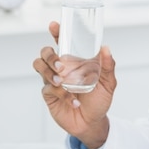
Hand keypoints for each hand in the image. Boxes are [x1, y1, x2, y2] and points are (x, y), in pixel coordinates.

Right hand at [33, 21, 116, 148]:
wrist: (92, 122)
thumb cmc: (99, 100)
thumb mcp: (109, 83)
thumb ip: (108, 66)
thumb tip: (105, 48)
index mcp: (76, 60)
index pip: (63, 42)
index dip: (57, 32)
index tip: (54, 25)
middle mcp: (62, 67)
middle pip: (46, 52)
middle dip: (49, 55)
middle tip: (60, 65)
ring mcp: (53, 80)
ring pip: (39, 65)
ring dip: (48, 71)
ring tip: (60, 81)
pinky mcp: (49, 94)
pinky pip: (47, 88)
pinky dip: (61, 93)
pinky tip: (73, 100)